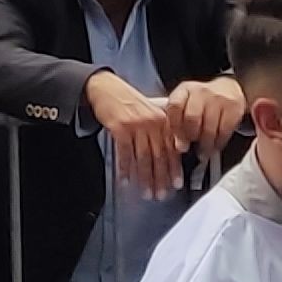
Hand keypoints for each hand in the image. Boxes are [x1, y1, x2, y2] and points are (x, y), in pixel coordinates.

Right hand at [86, 71, 183, 194]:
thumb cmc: (127, 102)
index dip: (174, 168)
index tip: (176, 184)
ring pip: (143, 157)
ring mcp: (136, 125)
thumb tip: (171, 154)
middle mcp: (152, 122)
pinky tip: (125, 180)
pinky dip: (125, 169)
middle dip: (160, 178)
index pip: (172, 147)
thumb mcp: (149, 112)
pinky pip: (125, 153)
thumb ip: (160, 130)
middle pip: (158, 155)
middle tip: (160, 194)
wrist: (106, 88)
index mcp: (162, 119)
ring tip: (145, 192)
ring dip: (144, 178)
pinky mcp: (120, 128)